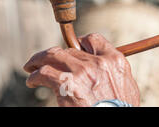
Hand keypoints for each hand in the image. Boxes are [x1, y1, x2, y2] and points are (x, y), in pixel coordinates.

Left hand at [23, 33, 139, 106]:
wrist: (116, 117)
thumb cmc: (122, 107)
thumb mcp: (126, 85)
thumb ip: (115, 72)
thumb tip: (107, 70)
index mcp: (114, 60)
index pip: (92, 40)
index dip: (79, 42)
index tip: (72, 49)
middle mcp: (98, 62)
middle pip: (69, 50)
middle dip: (57, 56)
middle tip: (47, 61)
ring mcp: (82, 72)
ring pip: (52, 55)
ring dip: (39, 60)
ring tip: (32, 66)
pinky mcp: (67, 85)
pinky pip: (44, 72)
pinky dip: (35, 76)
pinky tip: (32, 81)